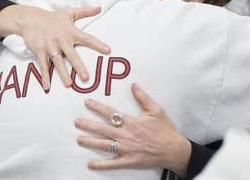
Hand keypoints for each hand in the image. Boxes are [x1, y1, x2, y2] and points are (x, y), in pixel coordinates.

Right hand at [11, 5, 109, 89]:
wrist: (31, 18)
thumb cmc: (52, 17)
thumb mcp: (69, 13)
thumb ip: (85, 11)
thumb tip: (100, 7)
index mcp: (71, 32)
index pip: (87, 38)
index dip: (98, 44)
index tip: (108, 50)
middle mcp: (61, 40)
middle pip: (72, 55)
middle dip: (79, 66)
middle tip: (86, 78)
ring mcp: (50, 46)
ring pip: (58, 62)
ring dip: (63, 74)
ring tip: (69, 84)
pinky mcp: (39, 51)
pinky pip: (43, 66)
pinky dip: (45, 76)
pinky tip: (47, 87)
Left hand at [74, 83, 191, 176]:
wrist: (173, 150)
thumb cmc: (164, 130)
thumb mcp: (155, 110)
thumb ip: (143, 98)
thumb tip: (134, 85)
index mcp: (131, 122)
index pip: (110, 113)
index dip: (97, 107)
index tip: (87, 103)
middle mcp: (126, 135)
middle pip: (103, 129)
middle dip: (88, 125)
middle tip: (77, 122)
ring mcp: (126, 149)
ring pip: (104, 145)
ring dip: (90, 142)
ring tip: (79, 139)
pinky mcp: (129, 161)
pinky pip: (112, 163)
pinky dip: (101, 164)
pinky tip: (90, 164)